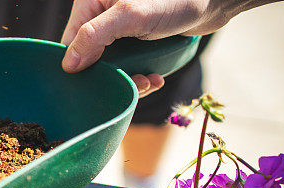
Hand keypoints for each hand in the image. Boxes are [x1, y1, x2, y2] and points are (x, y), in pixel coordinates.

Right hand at [60, 0, 272, 95]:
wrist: (215, 1)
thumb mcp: (130, 15)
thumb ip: (95, 35)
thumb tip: (69, 64)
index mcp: (92, 3)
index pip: (70, 42)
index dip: (79, 66)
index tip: (94, 83)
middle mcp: (102, 15)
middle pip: (90, 58)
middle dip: (110, 77)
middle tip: (132, 83)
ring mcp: (120, 29)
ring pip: (110, 66)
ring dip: (128, 80)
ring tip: (149, 82)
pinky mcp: (136, 40)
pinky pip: (127, 65)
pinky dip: (139, 76)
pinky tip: (155, 77)